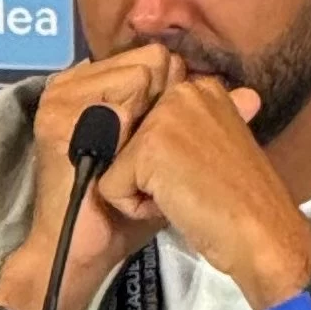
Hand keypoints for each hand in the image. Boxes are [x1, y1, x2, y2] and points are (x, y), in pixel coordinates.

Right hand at [0, 46, 184, 309]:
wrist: (88, 251)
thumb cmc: (131, 208)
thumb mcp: (171, 156)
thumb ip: (202, 119)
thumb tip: (252, 96)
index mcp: (96, 83)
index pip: (153, 58)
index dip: (171, 95)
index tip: (168, 140)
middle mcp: (76, 82)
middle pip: (149, 62)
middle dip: (160, 110)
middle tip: (148, 162)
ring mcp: (63, 97)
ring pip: (138, 76)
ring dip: (147, 130)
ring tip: (134, 171)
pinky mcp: (59, 119)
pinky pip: (120, 101)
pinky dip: (132, 140)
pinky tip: (120, 174)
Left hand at [97, 77, 310, 309]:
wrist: (263, 234)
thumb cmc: (245, 201)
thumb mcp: (226, 146)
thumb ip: (206, 124)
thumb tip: (237, 98)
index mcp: (202, 89)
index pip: (149, 120)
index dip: (165, 158)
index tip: (199, 172)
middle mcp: (181, 92)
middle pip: (128, 140)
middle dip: (150, 172)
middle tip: (193, 186)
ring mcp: (162, 118)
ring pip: (117, 163)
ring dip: (144, 191)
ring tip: (185, 196)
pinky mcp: (145, 150)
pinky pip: (111, 187)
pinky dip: (135, 209)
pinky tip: (174, 208)